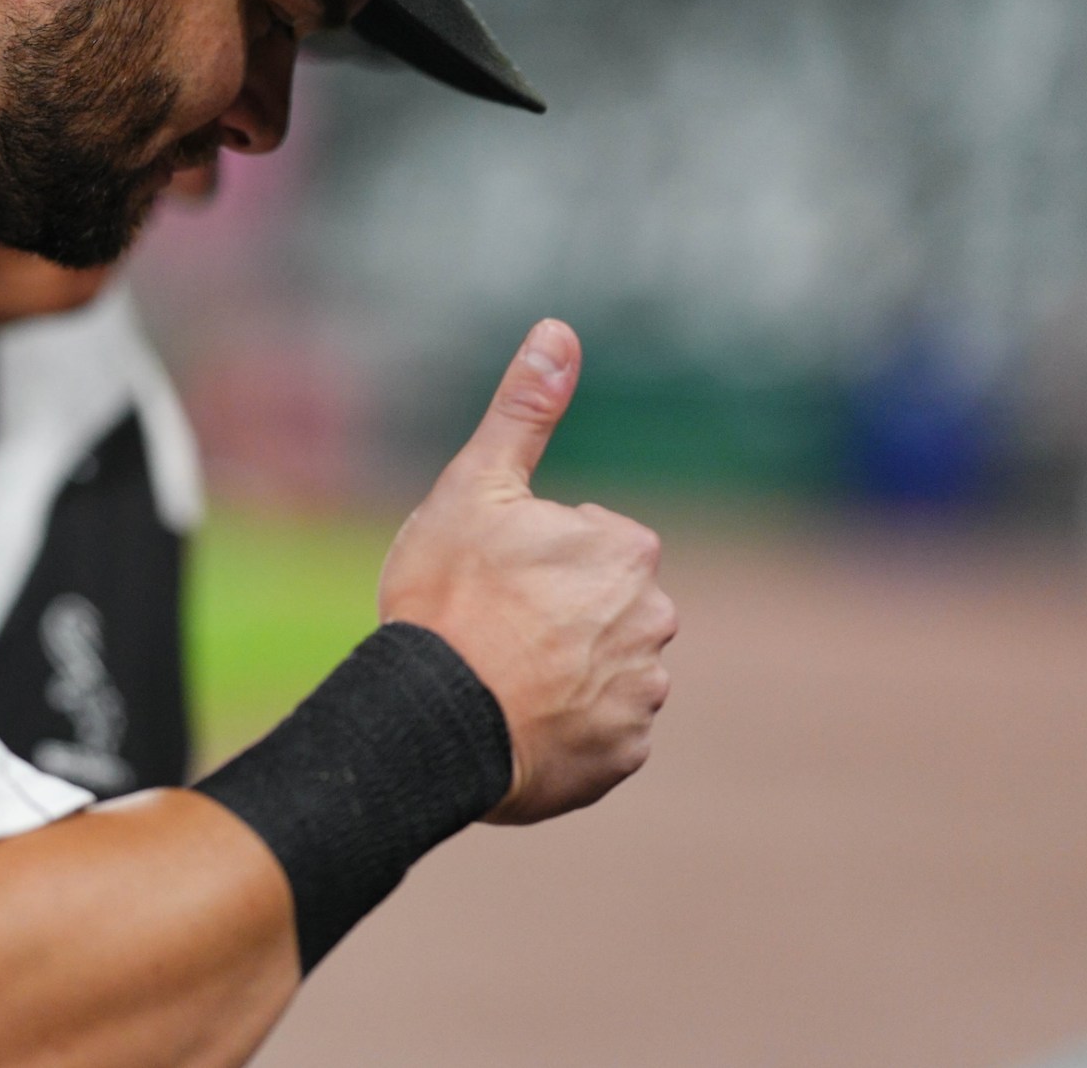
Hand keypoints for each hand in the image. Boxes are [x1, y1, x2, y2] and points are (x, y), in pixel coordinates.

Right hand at [377, 320, 678, 824]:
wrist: (432, 720)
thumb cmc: (450, 597)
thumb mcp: (476, 486)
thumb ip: (524, 411)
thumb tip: (558, 328)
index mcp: (626, 553)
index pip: (596, 545)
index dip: (541, 558)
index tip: (497, 577)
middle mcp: (653, 623)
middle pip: (607, 609)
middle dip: (564, 616)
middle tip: (496, 630)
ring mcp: (640, 696)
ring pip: (607, 672)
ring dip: (568, 675)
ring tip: (502, 681)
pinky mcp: (622, 757)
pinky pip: (600, 735)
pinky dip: (567, 729)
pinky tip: (518, 723)